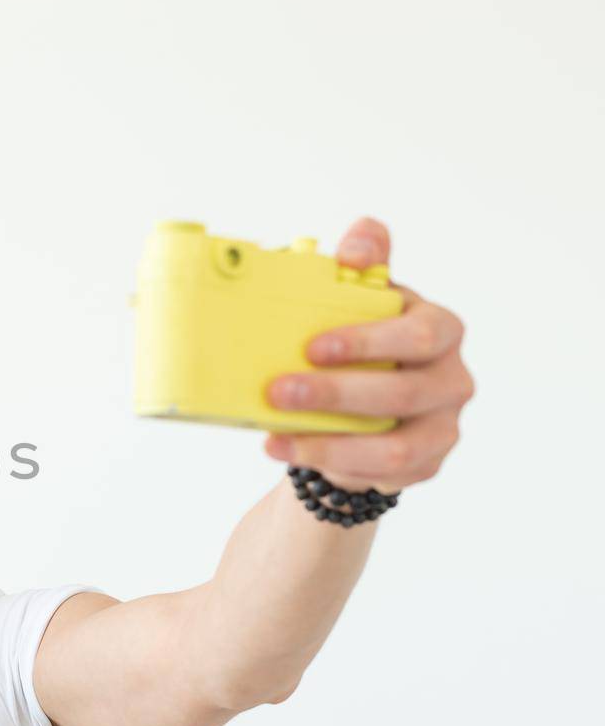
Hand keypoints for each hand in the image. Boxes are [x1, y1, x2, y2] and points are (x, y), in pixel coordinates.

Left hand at [263, 216, 474, 492]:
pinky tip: (286, 449)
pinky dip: (331, 463)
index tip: (312, 347)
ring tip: (274, 434)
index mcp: (438, 328)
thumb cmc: (357, 343)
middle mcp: (452, 377)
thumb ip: (362, 265)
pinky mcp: (425, 465)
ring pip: (395, 443)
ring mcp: (444, 426)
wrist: (362, 406)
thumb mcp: (359, 300)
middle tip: (277, 391)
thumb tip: (354, 252)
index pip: (418, 332)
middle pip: (403, 390)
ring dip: (329, 441)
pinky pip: (383, 473)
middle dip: (335, 393)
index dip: (368, 339)